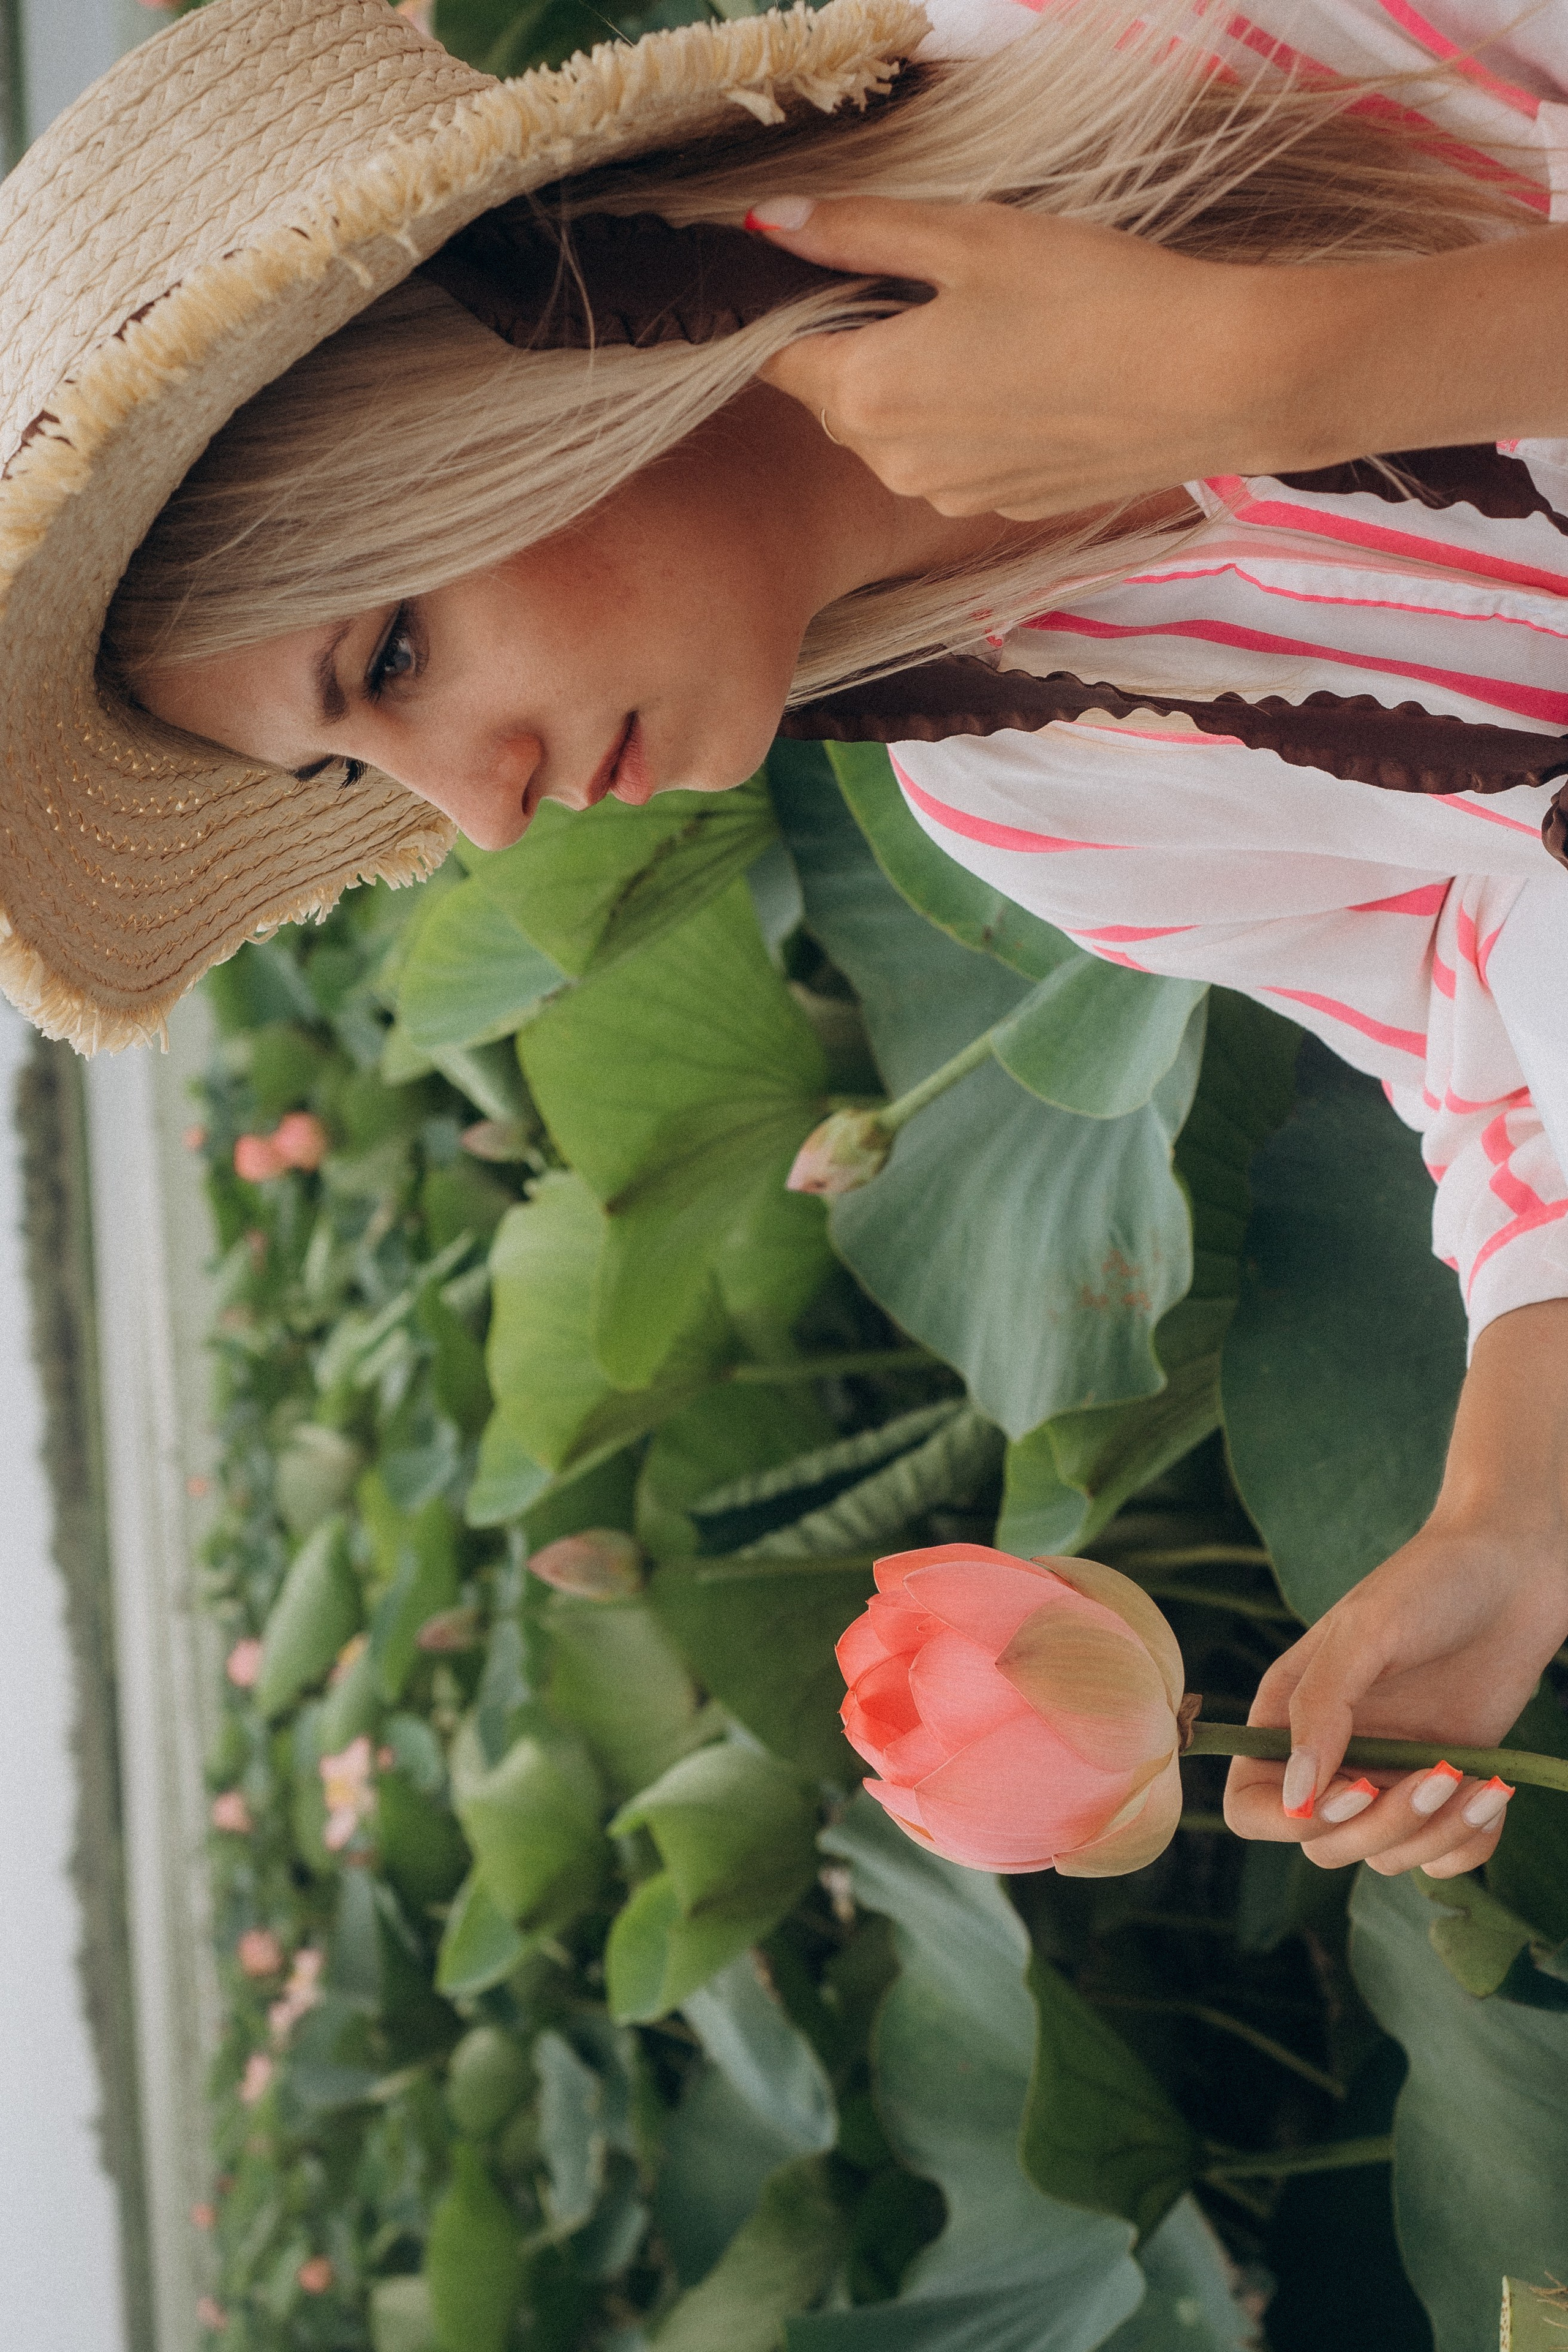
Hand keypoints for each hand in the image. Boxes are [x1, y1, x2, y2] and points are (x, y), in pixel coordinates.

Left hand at [750, 195, 1567, 517]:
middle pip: (835, 396)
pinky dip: (973, 419)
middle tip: (936, 284)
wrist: (1214, 382)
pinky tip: (1031, 378)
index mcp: (867, 394)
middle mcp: (894, 465)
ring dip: (919, 383)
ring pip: (896, 432)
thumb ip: (858, 232)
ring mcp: (950, 496)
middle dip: (860, 343)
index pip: (777, 356)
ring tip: (997, 330)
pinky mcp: (1002, 507)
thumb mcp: (968, 236)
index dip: (794, 306)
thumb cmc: (1094, 297)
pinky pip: (955, 458)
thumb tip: (770, 224)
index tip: (836, 268)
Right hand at [1222, 1519, 1567, 1877]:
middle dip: (1379, 1826)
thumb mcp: (1364, 1633)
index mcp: (1287, 1717)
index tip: (1354, 1789)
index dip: (1288, 1821)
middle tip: (1434, 1773)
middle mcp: (1332, 1756)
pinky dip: (1468, 1841)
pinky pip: (1445, 1859)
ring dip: (1433, 1832)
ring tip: (1470, 1776)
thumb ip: (1320, 1710)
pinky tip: (1491, 1789)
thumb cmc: (1429, 1585)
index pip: (1250, 1807)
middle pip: (1321, 1844)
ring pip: (1386, 1857)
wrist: (1515, 1571)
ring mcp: (1389, 1776)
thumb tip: (1293, 1794)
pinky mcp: (1444, 1789)